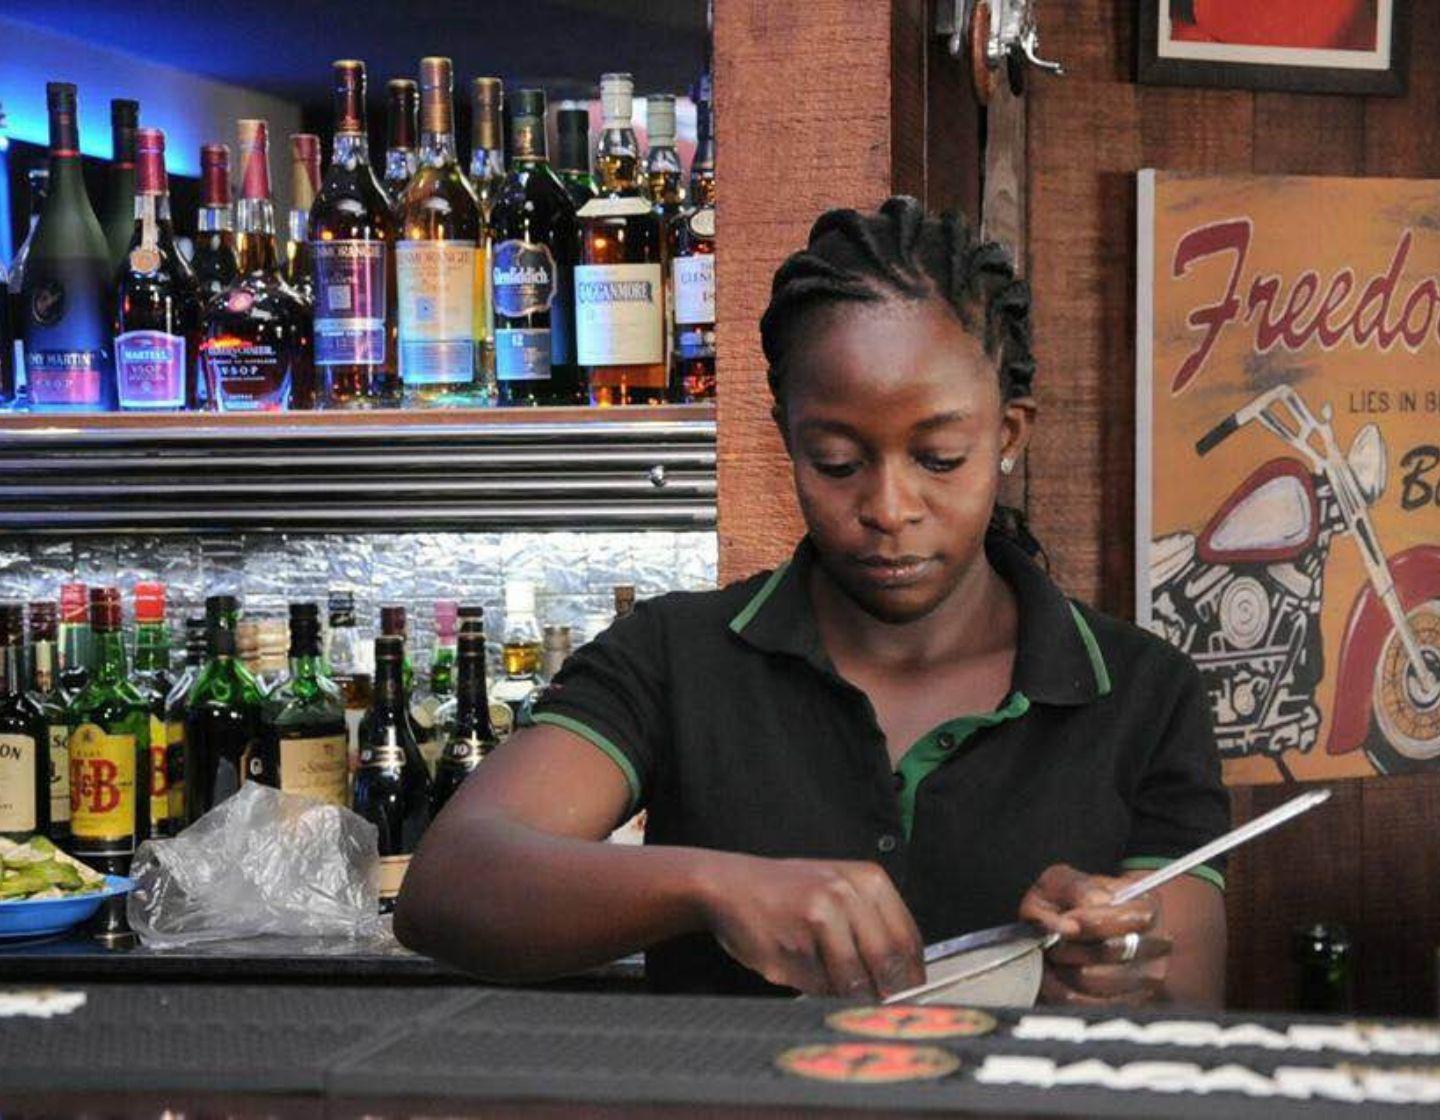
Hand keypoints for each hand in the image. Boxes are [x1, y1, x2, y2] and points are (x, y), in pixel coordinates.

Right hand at [696, 852, 925, 998]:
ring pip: (853, 982)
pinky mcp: (793, 946)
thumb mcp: (840, 888)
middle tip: (880, 1006)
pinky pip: (819, 988)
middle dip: (886, 993)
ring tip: (828, 978)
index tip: (910, 996)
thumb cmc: (789, 892)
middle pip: (886, 964)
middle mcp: (846, 895)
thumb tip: (906, 978)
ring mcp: (818, 920)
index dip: (912, 976)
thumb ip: (874, 925)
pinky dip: (815, 989)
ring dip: (847, 995)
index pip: (908, 941)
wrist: (729, 885)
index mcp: (867, 880)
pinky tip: (799, 965)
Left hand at [1018, 864, 1170, 1006]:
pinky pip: (1088, 1005)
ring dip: (1065, 968)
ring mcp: (1146, 979)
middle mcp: (1156, 945)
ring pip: (1096, 980)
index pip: (1134, 919)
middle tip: (1054, 940)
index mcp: (1147, 907)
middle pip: (1113, 952)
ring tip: (1055, 955)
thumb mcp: (1065, 881)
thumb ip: (1070, 893)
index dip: (1094, 920)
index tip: (1069, 917)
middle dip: (1072, 945)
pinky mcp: (1128, 1004)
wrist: (1074, 925)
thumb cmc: (1070, 901)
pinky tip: (1056, 976)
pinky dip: (1063, 990)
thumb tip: (1071, 927)